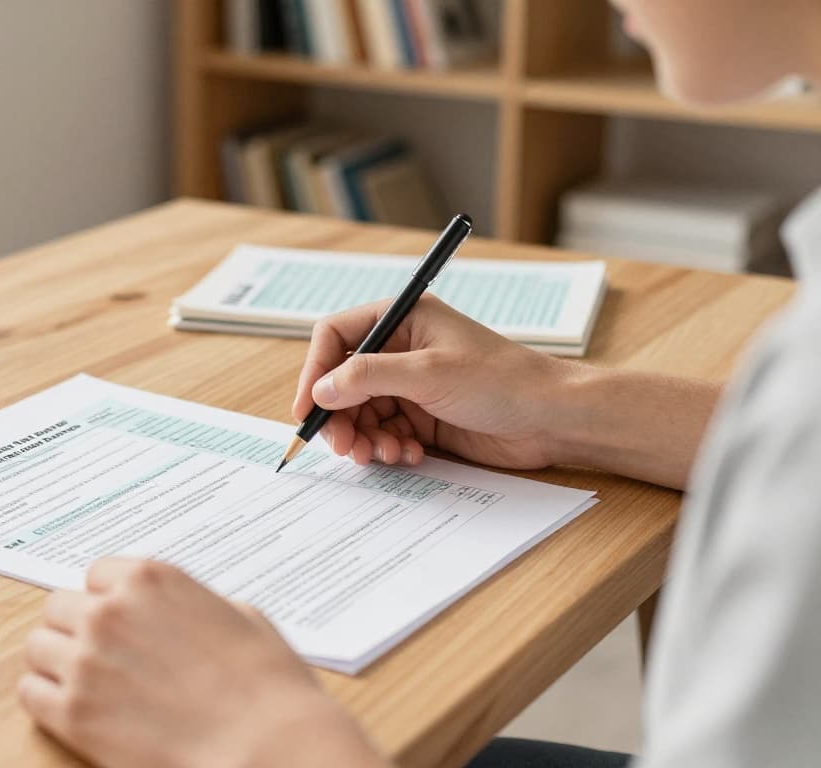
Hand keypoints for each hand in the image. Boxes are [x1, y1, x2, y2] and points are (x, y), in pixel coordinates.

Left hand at [18, 558, 382, 767]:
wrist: (266, 746)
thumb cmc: (266, 687)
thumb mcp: (239, 616)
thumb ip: (189, 604)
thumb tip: (174, 613)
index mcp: (149, 579)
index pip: (97, 574)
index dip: (108, 600)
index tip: (119, 621)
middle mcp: (109, 612)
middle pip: (59, 607)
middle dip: (78, 629)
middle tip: (102, 655)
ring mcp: (86, 661)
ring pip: (38, 646)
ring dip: (57, 661)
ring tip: (87, 683)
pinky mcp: (73, 713)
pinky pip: (30, 692)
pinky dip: (46, 700)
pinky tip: (75, 709)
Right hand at [293, 295, 574, 470]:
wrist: (553, 419)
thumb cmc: (502, 380)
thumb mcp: (428, 373)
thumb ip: (368, 377)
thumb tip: (320, 391)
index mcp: (402, 319)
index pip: (336, 337)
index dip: (315, 372)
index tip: (307, 408)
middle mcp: (401, 350)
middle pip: (343, 382)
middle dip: (340, 416)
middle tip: (343, 447)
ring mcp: (412, 386)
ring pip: (361, 414)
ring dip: (365, 438)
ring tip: (384, 454)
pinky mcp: (423, 418)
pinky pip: (385, 434)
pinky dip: (388, 449)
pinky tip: (410, 456)